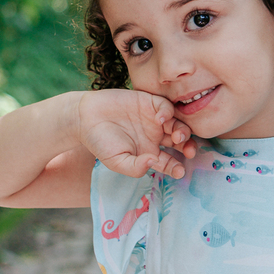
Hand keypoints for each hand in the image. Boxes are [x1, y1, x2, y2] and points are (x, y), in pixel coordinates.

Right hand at [77, 90, 197, 178]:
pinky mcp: (149, 103)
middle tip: (189, 152)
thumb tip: (153, 163)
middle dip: (188, 147)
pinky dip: (167, 113)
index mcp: (149, 152)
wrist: (84, 118)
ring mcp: (154, 120)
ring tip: (177, 137)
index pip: (169, 162)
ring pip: (178, 125)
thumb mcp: (116, 162)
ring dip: (182, 131)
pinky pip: (166, 107)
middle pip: (180, 143)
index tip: (180, 171)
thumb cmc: (99, 142)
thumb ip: (135, 168)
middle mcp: (155, 136)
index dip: (177, 167)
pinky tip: (160, 120)